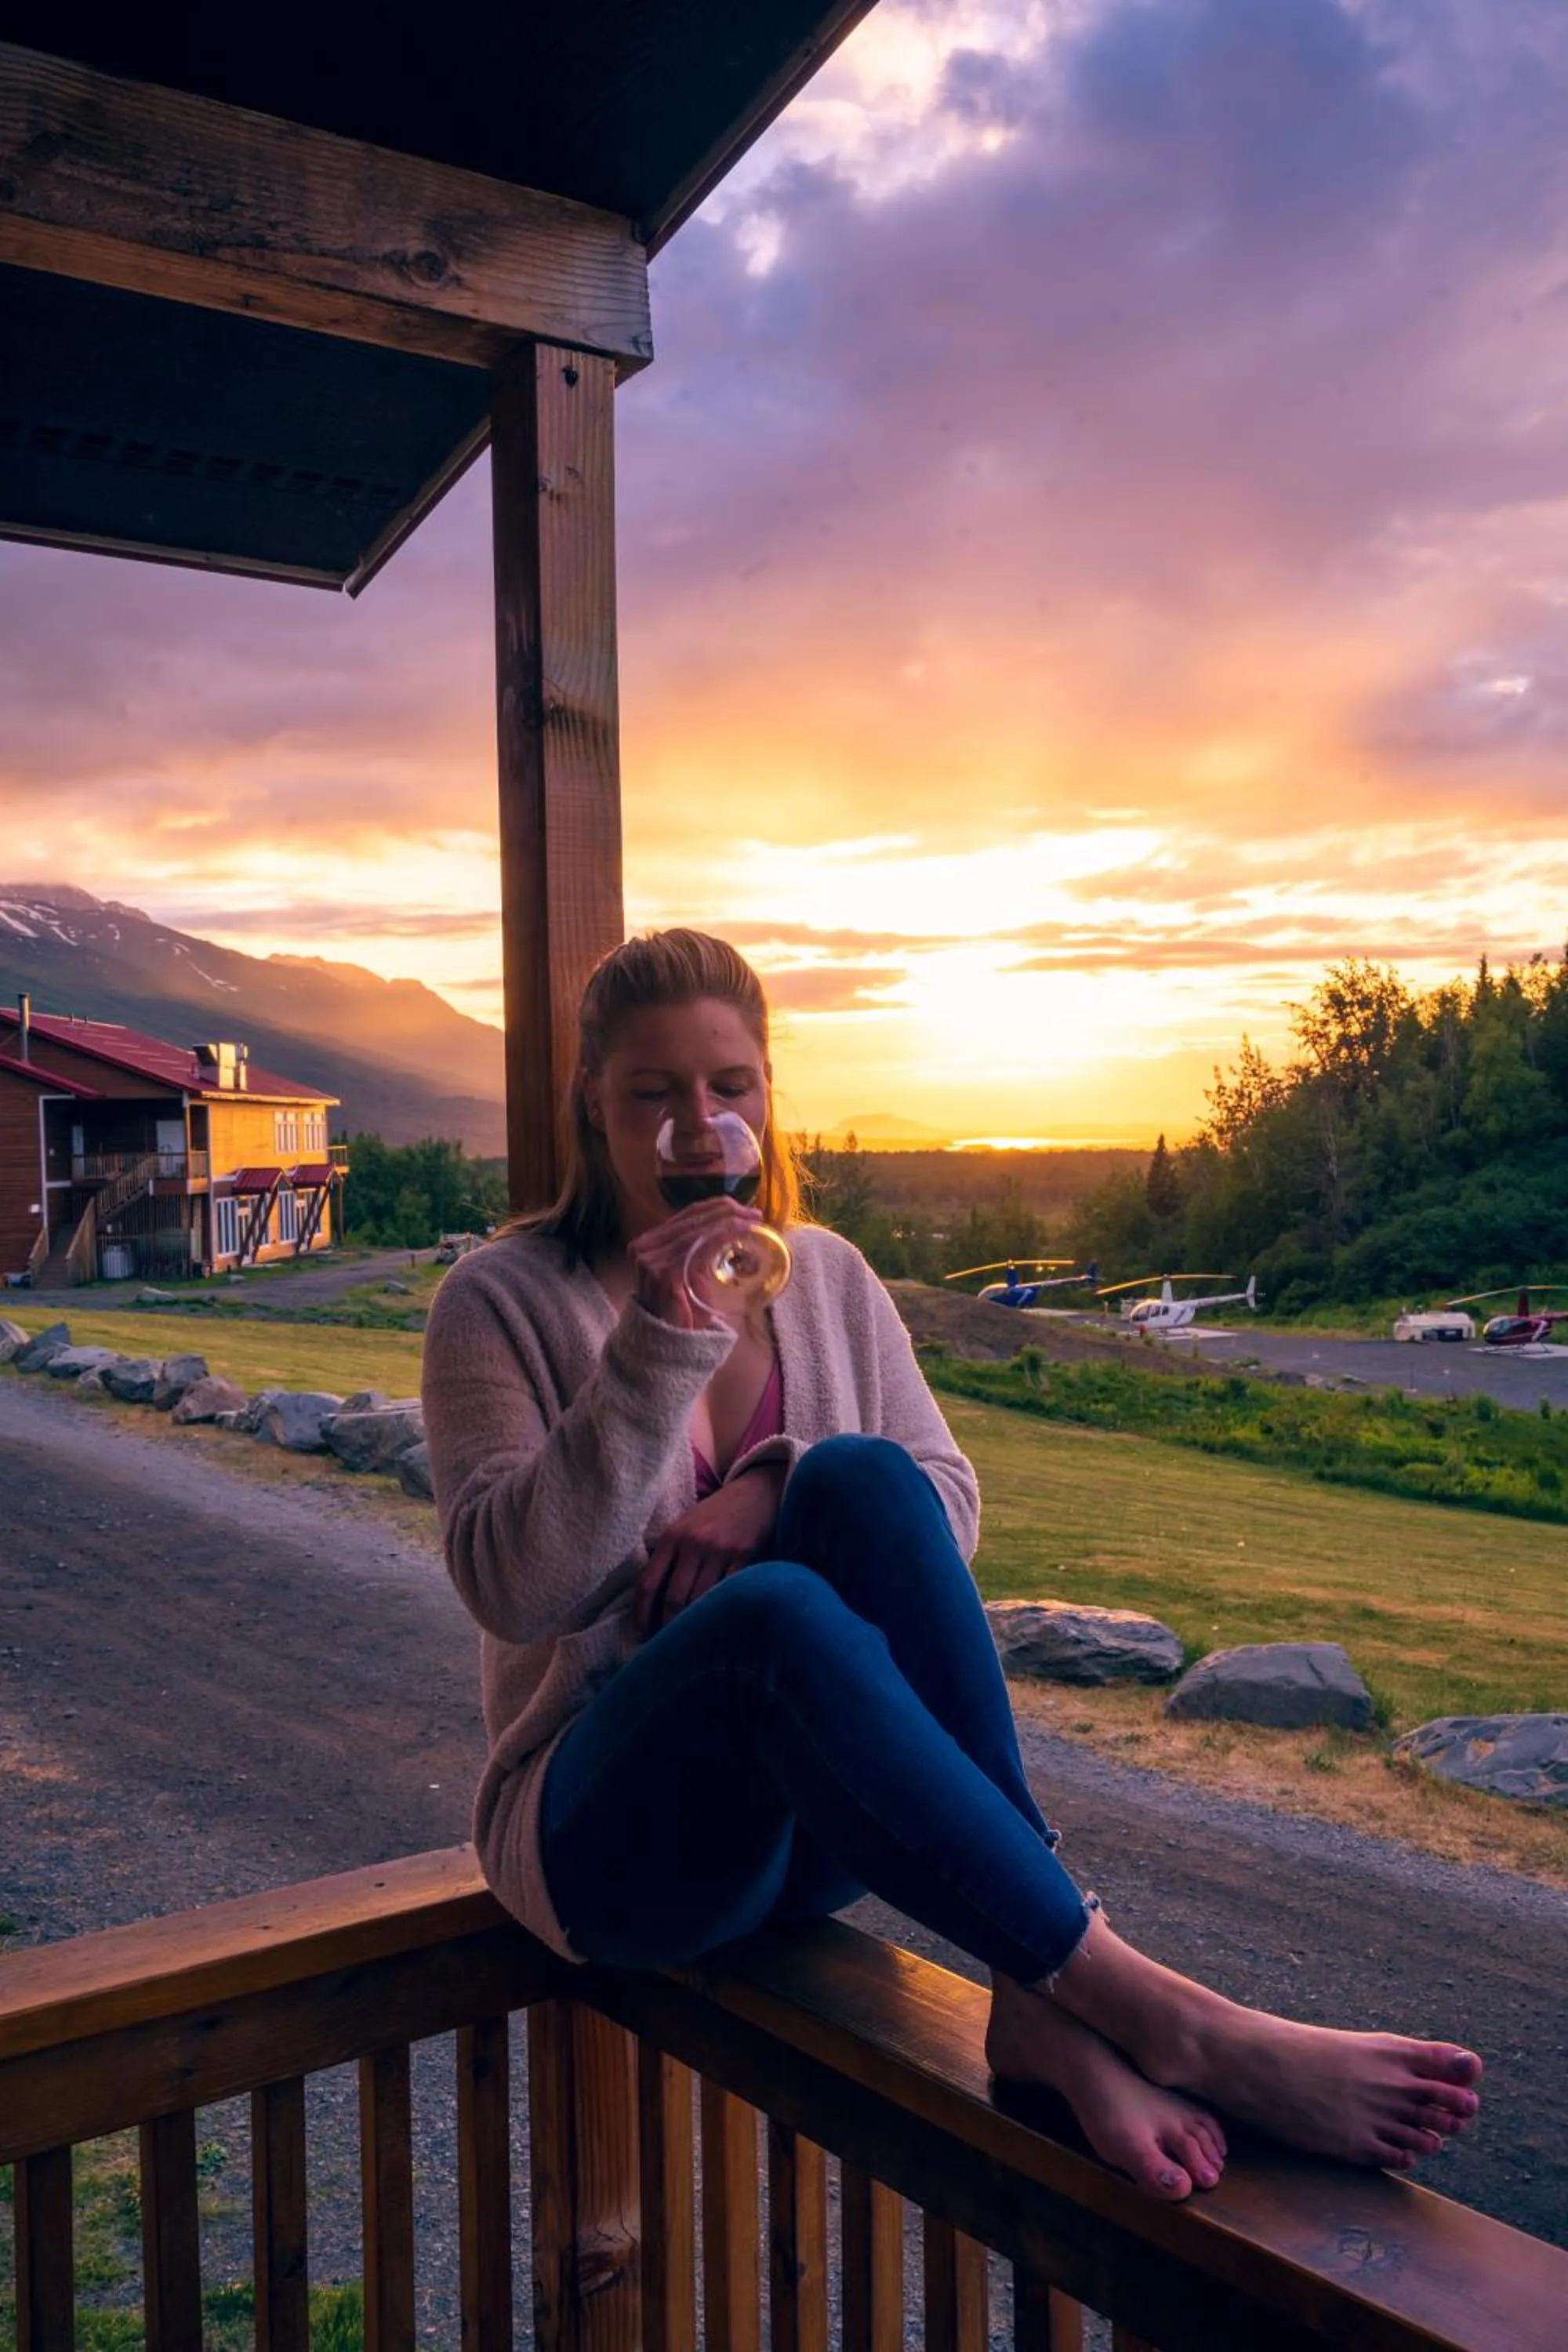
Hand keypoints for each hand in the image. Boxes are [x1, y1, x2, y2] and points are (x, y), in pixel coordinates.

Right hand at [629, 1197, 762, 1329]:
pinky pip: (700, 1246)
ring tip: (753, 1221)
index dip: (716, 1207)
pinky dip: (725, 1235)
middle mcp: (644, 1248)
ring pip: (698, 1229)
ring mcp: (652, 1260)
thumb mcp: (688, 1273)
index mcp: (648, 1244)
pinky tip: (742, 1232)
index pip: (685, 1215)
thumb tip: (728, 1229)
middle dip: (727, 1210)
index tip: (743, 1208)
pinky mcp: (665, 1274)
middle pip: (692, 1217)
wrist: (669, 1344)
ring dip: (730, 1221)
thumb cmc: (682, 1311)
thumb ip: (696, 1251)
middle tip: (754, 1214)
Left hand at [636, 1462, 786, 1636]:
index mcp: (671, 1537)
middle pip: (673, 1598)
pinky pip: (728, 1591)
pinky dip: (721, 1609)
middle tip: (667, 1646)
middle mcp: (691, 1544)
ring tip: (689, 1640)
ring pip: (699, 1599)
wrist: (755, 1491)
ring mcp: (718, 1550)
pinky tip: (718, 1622)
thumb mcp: (685, 1526)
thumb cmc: (717, 1512)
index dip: (641, 1614)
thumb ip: (670, 1555)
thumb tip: (653, 1598)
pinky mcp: (744, 1555)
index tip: (641, 1635)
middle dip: (668, 1627)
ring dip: (693, 1623)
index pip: (647, 1583)